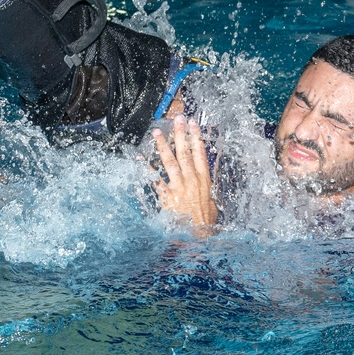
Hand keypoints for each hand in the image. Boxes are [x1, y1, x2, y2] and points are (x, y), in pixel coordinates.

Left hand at [152, 114, 218, 234]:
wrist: (197, 235)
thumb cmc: (205, 222)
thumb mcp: (212, 204)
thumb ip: (208, 192)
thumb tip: (207, 185)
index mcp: (204, 180)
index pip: (200, 153)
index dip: (196, 137)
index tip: (193, 124)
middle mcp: (191, 180)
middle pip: (185, 153)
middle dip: (181, 134)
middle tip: (177, 119)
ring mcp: (179, 187)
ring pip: (170, 161)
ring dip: (163, 145)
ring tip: (157, 132)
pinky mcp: (167, 196)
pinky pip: (155, 179)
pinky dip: (147, 168)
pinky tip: (141, 158)